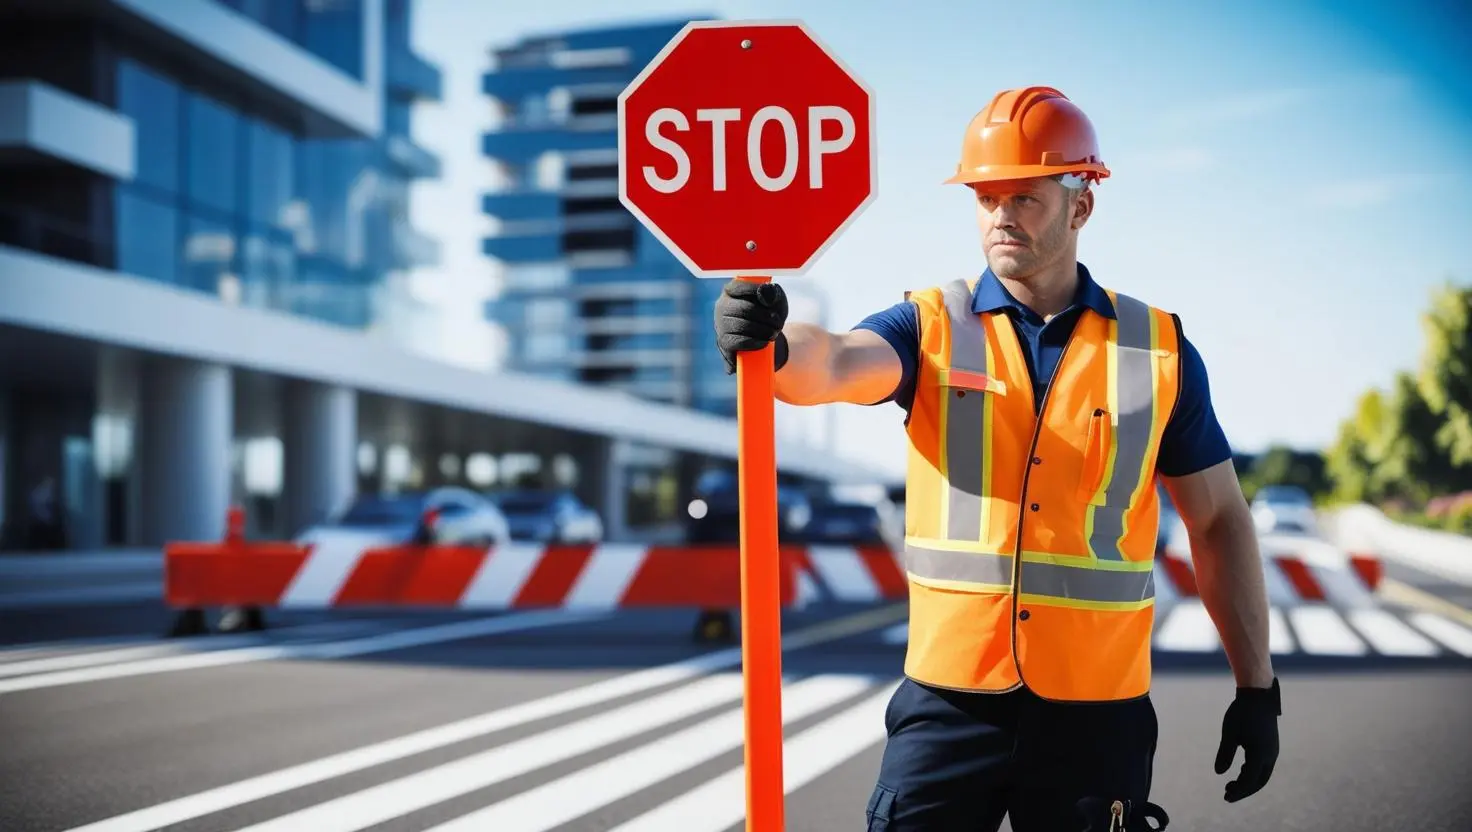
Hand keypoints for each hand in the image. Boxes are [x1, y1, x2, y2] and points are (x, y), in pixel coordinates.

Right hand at [713, 279, 788, 373]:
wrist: (762, 339)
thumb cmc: (768, 314)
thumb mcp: (775, 300)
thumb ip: (773, 292)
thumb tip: (764, 295)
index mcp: (731, 291)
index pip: (739, 287)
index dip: (756, 292)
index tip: (771, 301)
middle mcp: (722, 306)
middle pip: (744, 308)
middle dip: (766, 316)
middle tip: (779, 322)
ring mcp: (721, 324)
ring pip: (743, 325)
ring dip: (764, 330)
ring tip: (774, 333)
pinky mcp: (724, 342)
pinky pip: (740, 342)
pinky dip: (756, 342)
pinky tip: (765, 342)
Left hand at [1214, 677, 1280, 801]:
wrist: (1258, 696)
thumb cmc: (1241, 713)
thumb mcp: (1229, 733)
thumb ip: (1225, 754)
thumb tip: (1218, 773)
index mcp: (1260, 754)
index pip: (1249, 781)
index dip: (1238, 791)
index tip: (1225, 796)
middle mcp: (1270, 756)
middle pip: (1258, 782)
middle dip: (1244, 791)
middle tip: (1227, 794)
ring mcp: (1272, 751)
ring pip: (1262, 775)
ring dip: (1248, 782)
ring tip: (1230, 785)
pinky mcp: (1271, 746)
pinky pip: (1263, 766)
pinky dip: (1252, 773)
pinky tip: (1239, 772)